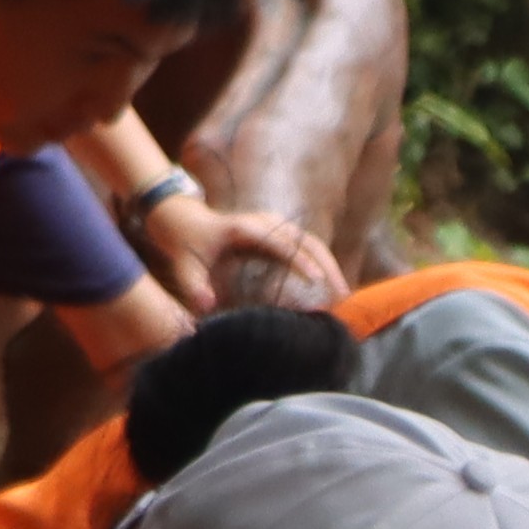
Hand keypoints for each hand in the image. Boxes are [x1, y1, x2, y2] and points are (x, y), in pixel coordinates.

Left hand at [182, 206, 344, 308]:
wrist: (186, 220)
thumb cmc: (187, 246)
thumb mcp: (185, 267)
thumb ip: (194, 287)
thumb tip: (207, 307)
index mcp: (246, 228)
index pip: (280, 242)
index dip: (300, 260)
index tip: (317, 281)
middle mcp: (266, 221)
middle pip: (307, 240)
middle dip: (328, 266)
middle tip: (343, 295)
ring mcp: (276, 225)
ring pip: (313, 242)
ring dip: (330, 266)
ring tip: (344, 294)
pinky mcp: (280, 233)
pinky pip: (308, 246)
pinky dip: (323, 264)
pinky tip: (332, 286)